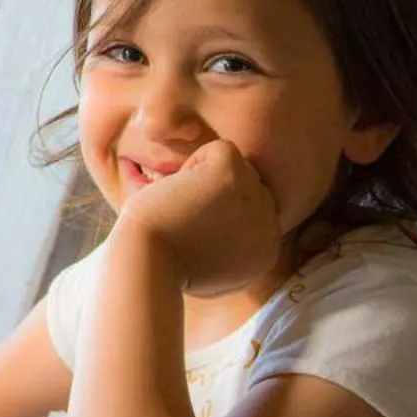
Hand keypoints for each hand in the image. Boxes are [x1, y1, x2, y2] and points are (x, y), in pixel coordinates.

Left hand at [118, 139, 281, 295]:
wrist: (147, 262)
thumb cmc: (162, 265)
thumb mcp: (209, 267)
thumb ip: (231, 245)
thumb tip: (230, 211)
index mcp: (265, 253)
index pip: (253, 214)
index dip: (219, 214)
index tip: (192, 234)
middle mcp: (270, 228)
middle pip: (250, 189)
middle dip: (218, 197)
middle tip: (185, 220)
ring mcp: (255, 200)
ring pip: (239, 168)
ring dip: (207, 180)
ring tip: (184, 206)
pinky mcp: (234, 176)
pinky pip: (221, 149)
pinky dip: (195, 162)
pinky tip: (180, 190)